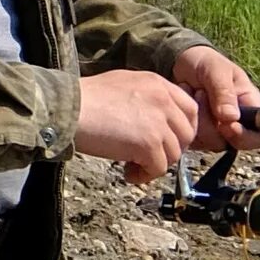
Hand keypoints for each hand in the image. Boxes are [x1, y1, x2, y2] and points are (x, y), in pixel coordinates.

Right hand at [75, 69, 202, 184]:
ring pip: (174, 155)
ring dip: (155, 165)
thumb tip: (153, 121)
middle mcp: (163, 100)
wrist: (69, 109)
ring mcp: (158, 122)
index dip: (182, 129)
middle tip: (149, 156)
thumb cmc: (86, 99)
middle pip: (186, 135)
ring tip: (132, 166)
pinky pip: (158, 168)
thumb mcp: (124, 85)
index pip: (190, 109)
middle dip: (170, 150)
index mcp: (158, 83)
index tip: (168, 141)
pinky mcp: (149, 144)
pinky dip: (144, 175)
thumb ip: (146, 98)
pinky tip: (127, 172)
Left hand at [173, 46, 259, 150]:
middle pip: (233, 143)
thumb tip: (232, 118)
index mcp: (251, 108)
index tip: (228, 125)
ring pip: (211, 143)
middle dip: (213, 124)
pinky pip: (194, 141)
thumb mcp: (216, 70)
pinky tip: (185, 102)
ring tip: (194, 92)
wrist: (179, 62)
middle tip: (201, 94)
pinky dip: (187, 122)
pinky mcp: (199, 136)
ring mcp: (217, 133)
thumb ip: (224, 92)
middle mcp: (237, 124)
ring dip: (198, 119)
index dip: (248, 138)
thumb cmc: (205, 63)